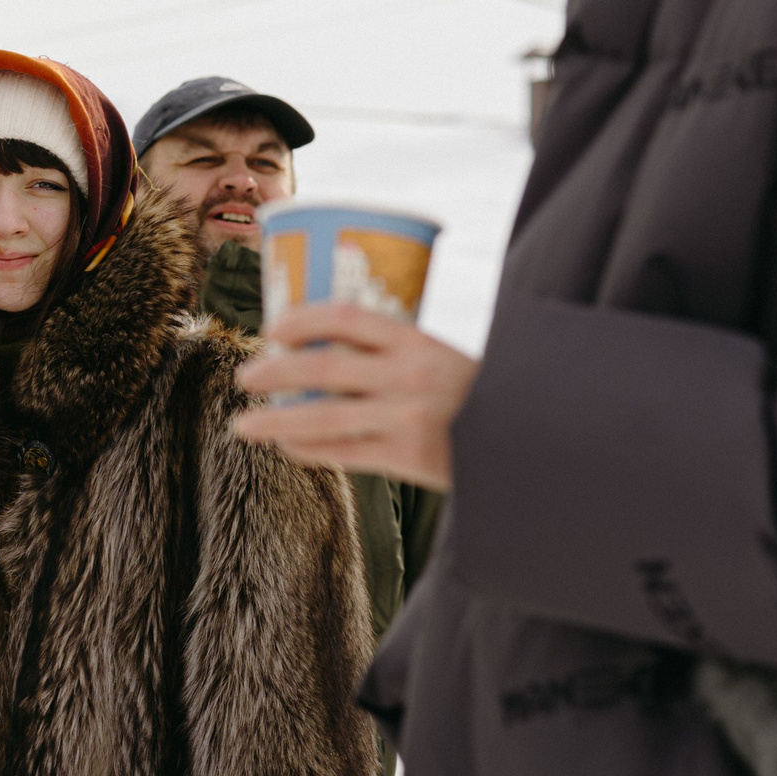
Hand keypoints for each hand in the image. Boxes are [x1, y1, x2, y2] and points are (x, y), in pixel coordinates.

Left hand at [231, 302, 478, 491]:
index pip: (346, 316)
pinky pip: (341, 453)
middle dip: (273, 371)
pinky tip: (287, 447)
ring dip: (274, 421)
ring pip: (321, 418)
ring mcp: (407, 418)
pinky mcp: (408, 458)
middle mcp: (409, 375)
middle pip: (321, 368)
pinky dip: (307, 450)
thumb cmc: (478, 397)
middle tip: (245, 376)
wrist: (533, 440)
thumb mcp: (444, 360)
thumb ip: (398, 356)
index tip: (275, 328)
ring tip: (243, 425)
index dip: (302, 319)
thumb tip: (328, 352)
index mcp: (418, 341)